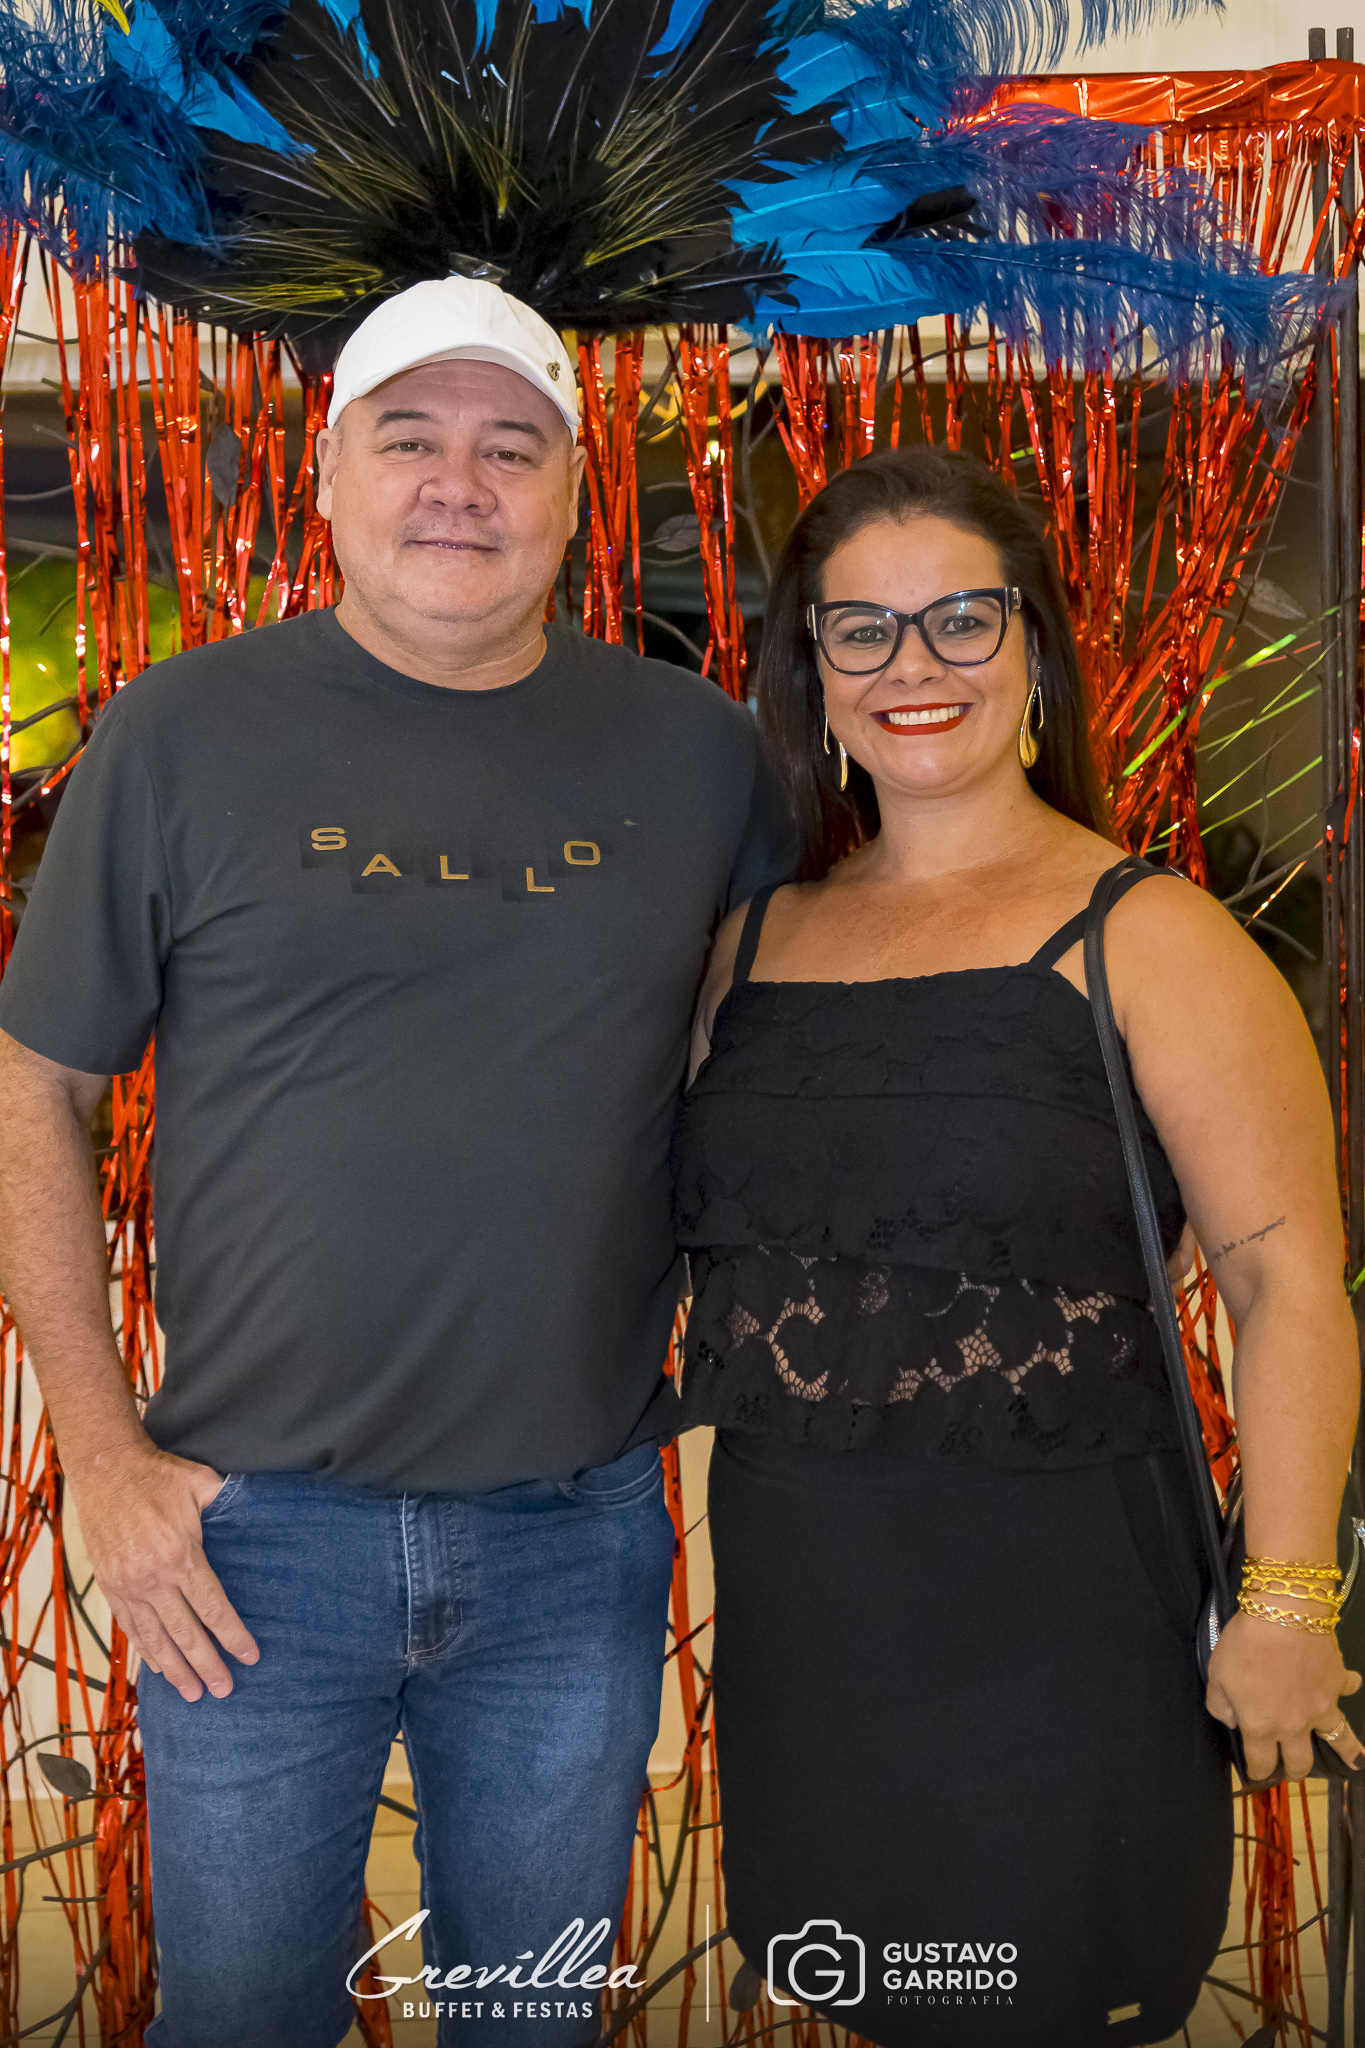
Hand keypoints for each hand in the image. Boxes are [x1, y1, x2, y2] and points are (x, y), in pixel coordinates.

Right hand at [67, 1441, 258, 1702]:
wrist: (105, 1469)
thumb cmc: (158, 1475)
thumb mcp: (201, 1483)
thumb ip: (230, 1503)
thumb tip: (265, 1509)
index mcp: (181, 1555)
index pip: (213, 1608)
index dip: (233, 1636)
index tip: (251, 1658)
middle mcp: (152, 1578)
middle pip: (185, 1633)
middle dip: (207, 1665)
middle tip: (225, 1691)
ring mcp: (127, 1585)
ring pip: (155, 1638)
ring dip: (174, 1669)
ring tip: (193, 1694)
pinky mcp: (110, 1585)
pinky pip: (129, 1627)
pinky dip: (145, 1650)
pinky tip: (158, 1668)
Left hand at [1207, 1607, 1364, 1780]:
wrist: (1283, 1614)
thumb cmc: (1245, 1644)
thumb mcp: (1216, 1675)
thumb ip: (1220, 1706)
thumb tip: (1231, 1720)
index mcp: (1261, 1726)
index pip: (1261, 1762)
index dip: (1258, 1771)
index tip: (1258, 1772)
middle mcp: (1294, 1724)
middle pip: (1299, 1761)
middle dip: (1294, 1770)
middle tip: (1291, 1769)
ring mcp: (1321, 1706)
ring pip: (1339, 1738)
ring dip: (1346, 1751)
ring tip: (1354, 1762)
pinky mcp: (1337, 1682)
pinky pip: (1347, 1687)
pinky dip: (1348, 1686)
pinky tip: (1349, 1684)